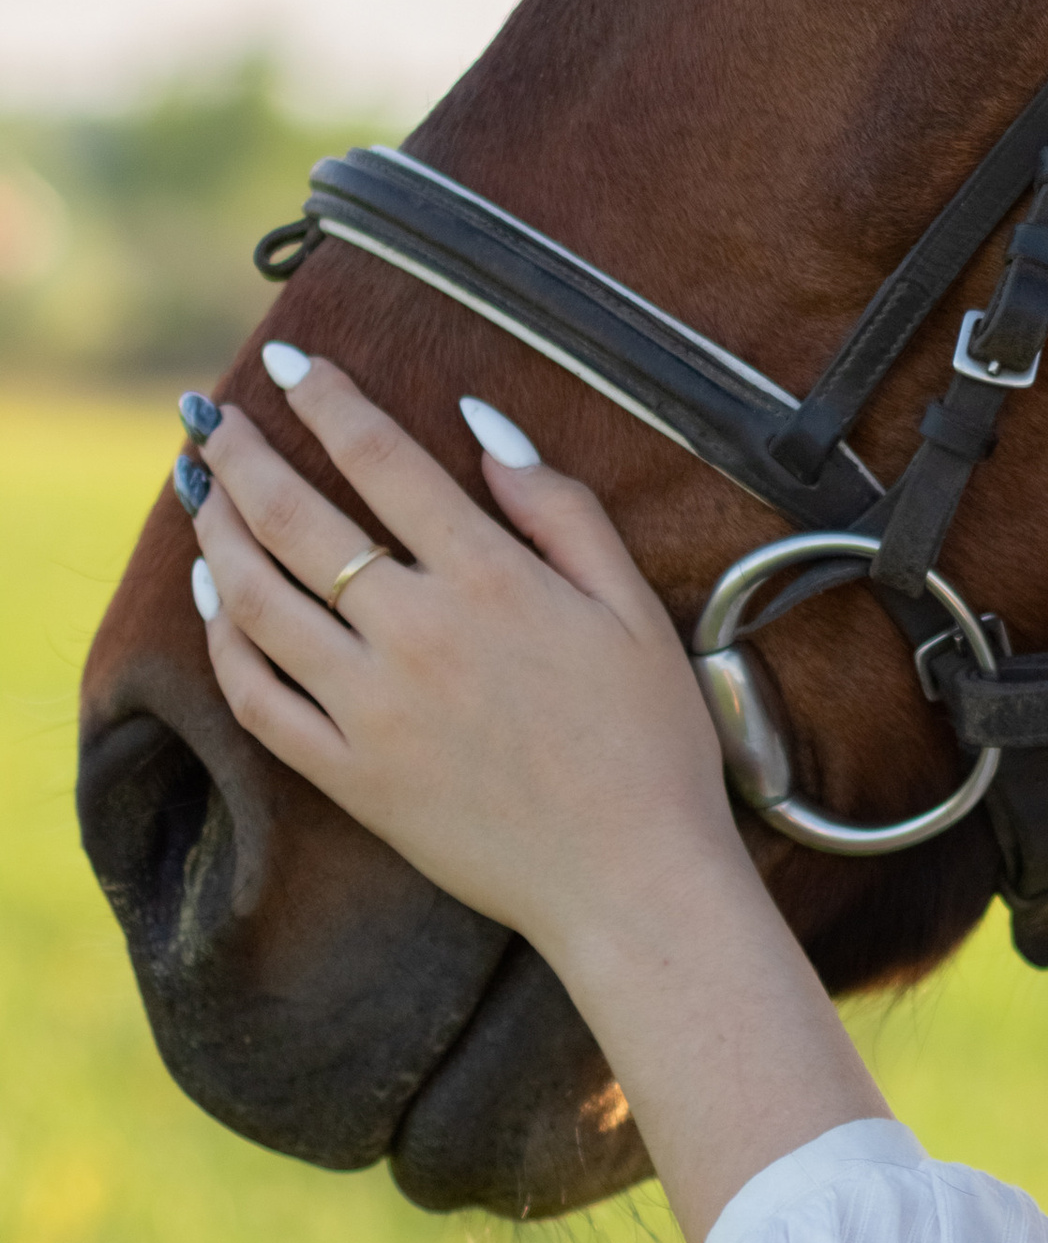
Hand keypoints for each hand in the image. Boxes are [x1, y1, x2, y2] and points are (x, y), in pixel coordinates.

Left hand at [185, 350, 736, 979]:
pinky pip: (258, 699)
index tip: (290, 362)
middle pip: (296, 519)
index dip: (327, 399)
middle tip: (210, 419)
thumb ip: (558, 508)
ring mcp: (373, 710)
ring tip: (200, 495)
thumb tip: (481, 426)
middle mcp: (416, 634)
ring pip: (257, 602)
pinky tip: (216, 602)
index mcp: (491, 579)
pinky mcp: (351, 776)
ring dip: (218, 535)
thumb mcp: (631, 605)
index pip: (382, 459)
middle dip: (242, 456)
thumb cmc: (650, 739)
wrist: (632, 880)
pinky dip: (223, 642)